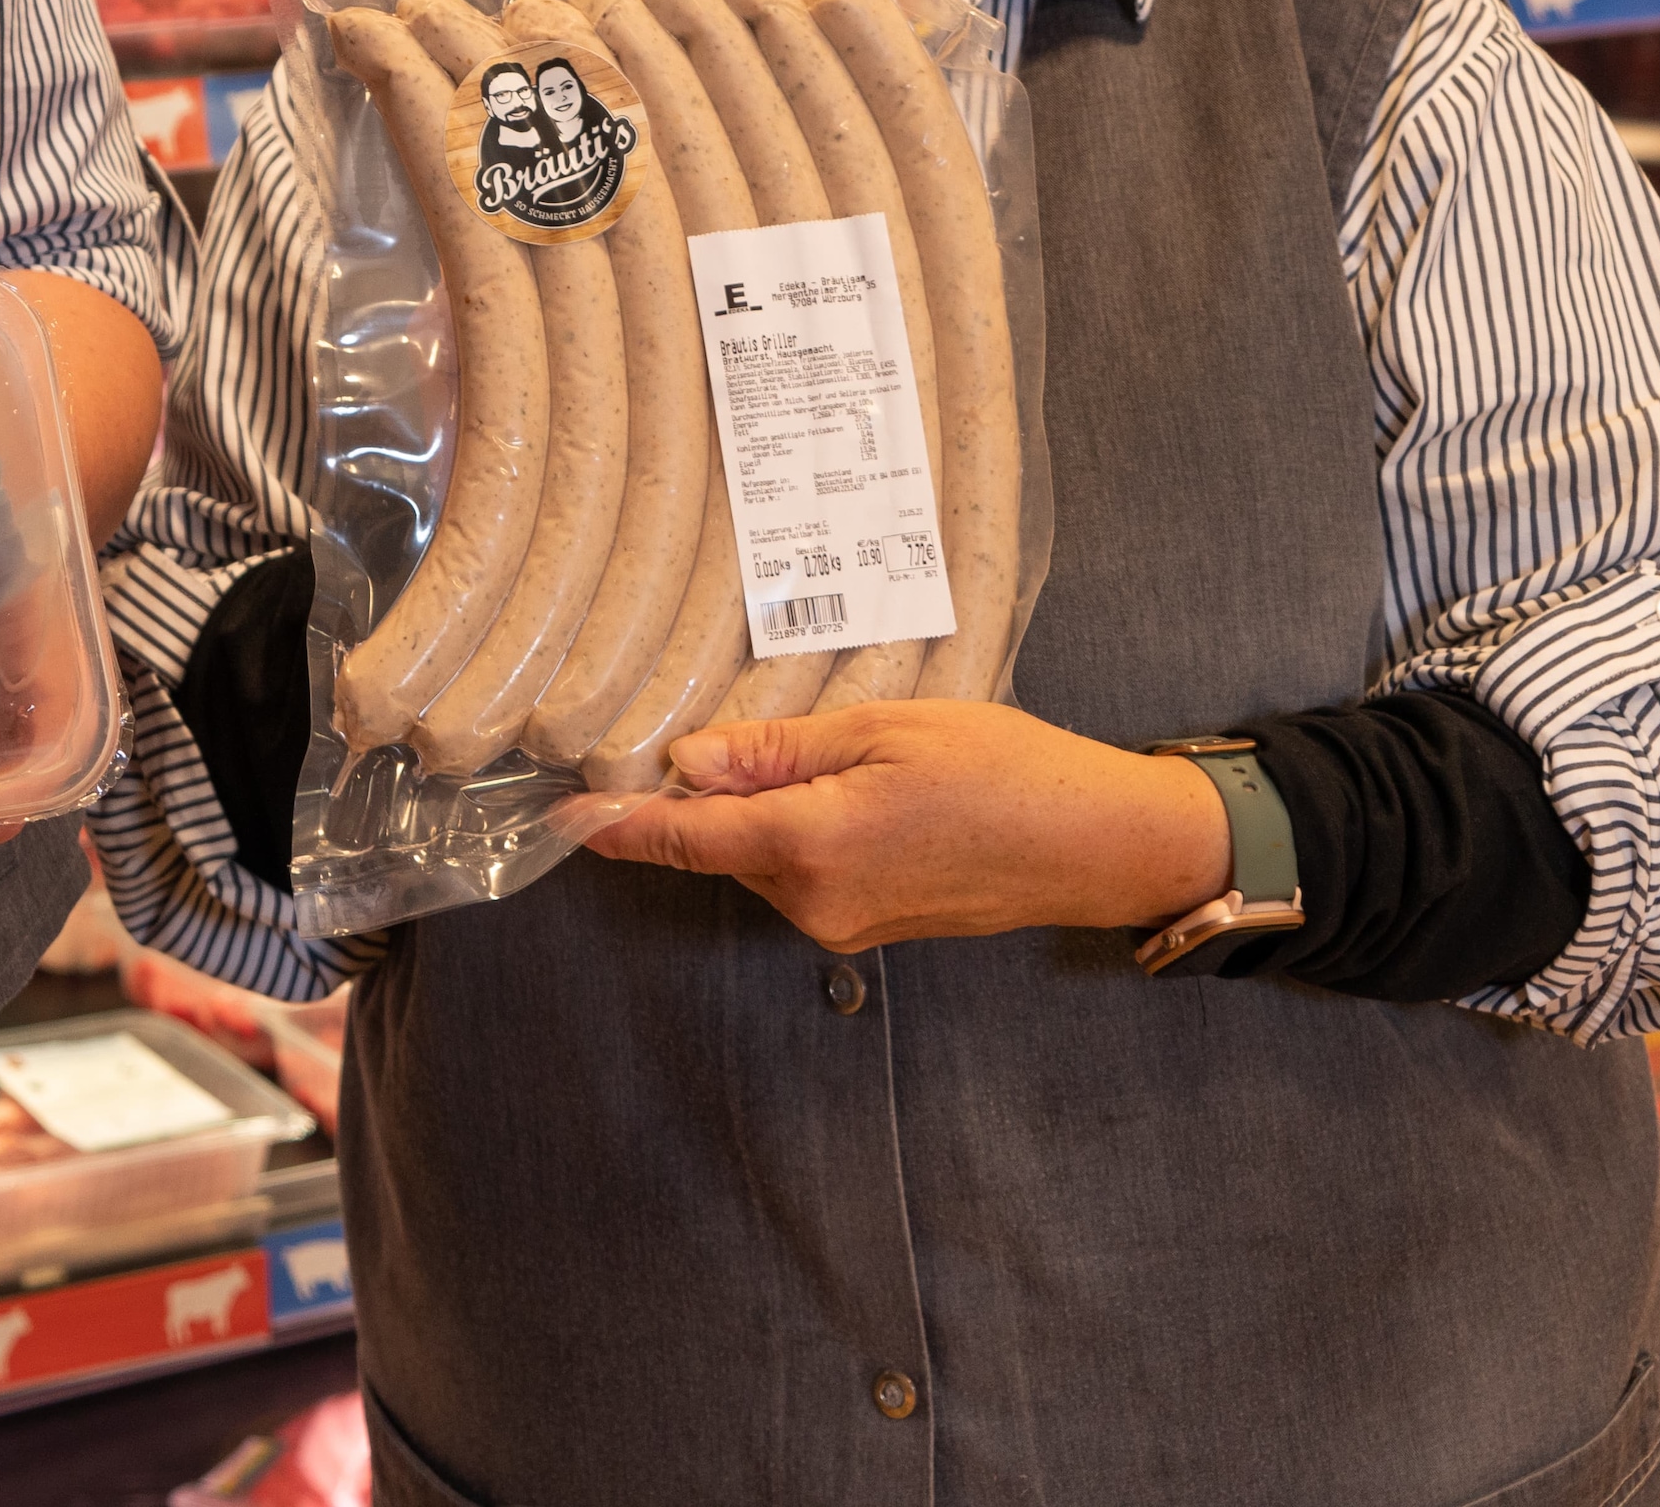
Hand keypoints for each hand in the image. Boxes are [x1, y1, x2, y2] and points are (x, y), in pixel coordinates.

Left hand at [582, 697, 1231, 953]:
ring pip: (761, 858)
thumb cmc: (1005, 770)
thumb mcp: (884, 729)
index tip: (562, 816)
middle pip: (720, 843)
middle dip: (718, 791)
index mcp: (812, 845)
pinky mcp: (869, 929)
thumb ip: (775, 751)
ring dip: (768, 811)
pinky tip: (862, 792)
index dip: (617, 825)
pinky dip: (803, 832)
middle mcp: (816, 901)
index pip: (683, 838)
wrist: (1097, 843)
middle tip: (766, 728)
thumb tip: (688, 761)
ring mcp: (844, 924)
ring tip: (849, 756)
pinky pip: (803, 874)